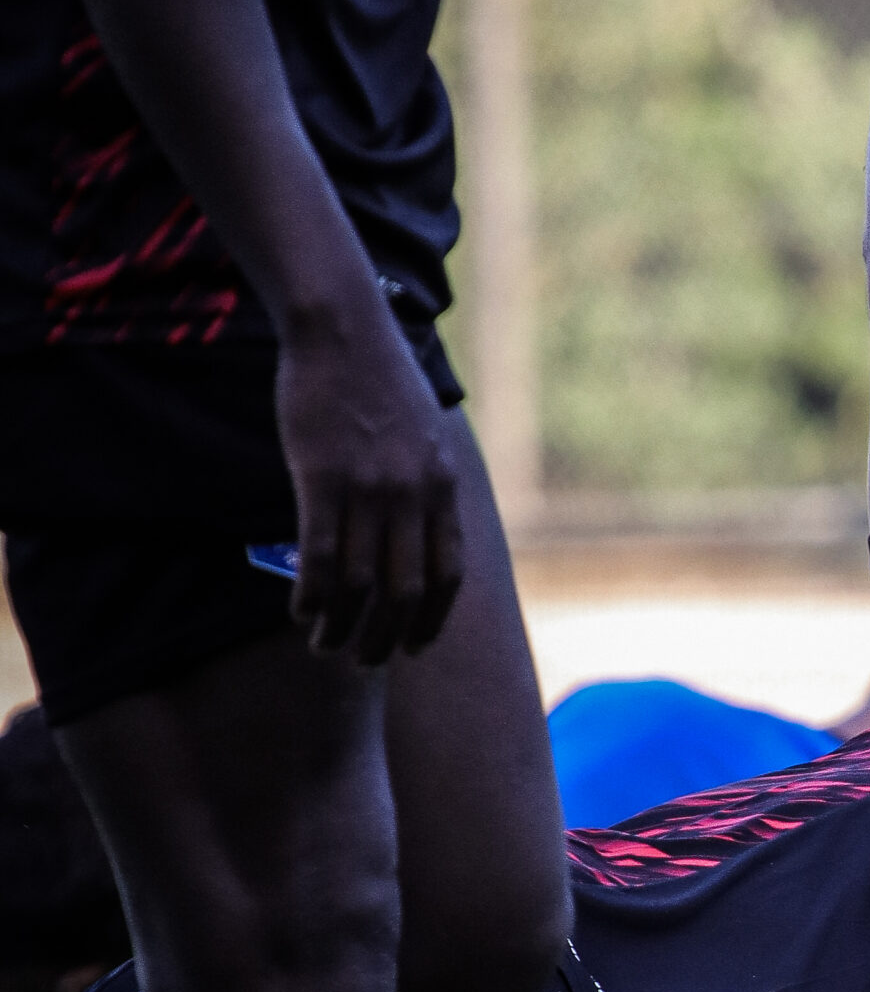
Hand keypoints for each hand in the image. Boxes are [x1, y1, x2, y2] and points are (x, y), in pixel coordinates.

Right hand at [275, 304, 464, 662]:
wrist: (342, 329)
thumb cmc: (377, 380)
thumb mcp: (423, 434)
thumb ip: (427, 484)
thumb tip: (422, 526)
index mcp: (443, 486)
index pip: (446, 574)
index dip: (430, 619)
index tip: (414, 647)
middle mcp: (414, 494)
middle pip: (405, 591)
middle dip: (386, 638)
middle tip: (364, 662)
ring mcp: (370, 488)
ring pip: (361, 584)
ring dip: (342, 626)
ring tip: (325, 645)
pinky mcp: (322, 478)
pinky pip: (321, 557)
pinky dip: (312, 596)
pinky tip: (300, 613)